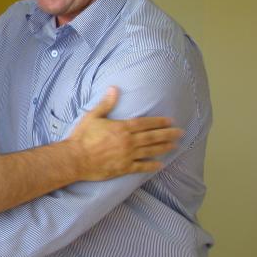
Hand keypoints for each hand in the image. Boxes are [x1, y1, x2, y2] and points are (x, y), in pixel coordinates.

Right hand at [68, 86, 182, 180]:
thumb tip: (114, 88)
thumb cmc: (82, 137)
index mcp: (121, 128)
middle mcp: (128, 141)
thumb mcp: (92, 116)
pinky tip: (160, 165)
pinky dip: (151, 166)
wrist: (75, 158)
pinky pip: (141, 167)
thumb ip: (106, 104)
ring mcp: (127, 156)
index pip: (145, 123)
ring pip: (150, 151)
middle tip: (180, 133)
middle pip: (152, 137)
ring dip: (164, 148)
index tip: (170, 121)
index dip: (159, 122)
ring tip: (175, 146)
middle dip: (168, 134)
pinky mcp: (123, 168)